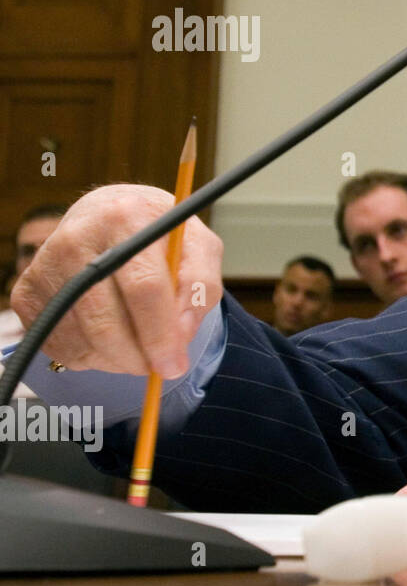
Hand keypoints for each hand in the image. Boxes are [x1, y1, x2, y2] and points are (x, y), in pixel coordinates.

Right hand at [11, 184, 223, 378]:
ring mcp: (45, 265)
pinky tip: (108, 338)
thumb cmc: (161, 238)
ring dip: (114, 359)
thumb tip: (179, 336)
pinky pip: (57, 343)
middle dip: (136, 357)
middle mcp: (77, 238)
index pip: (144, 287)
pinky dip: (88, 355)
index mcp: (126, 219)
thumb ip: (201, 287)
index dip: (160, 334)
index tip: (174, 366)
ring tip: (137, 345)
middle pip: (105, 321)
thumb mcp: (198, 249)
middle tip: (157, 367)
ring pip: (80, 339)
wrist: (109, 218)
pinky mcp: (26, 291)